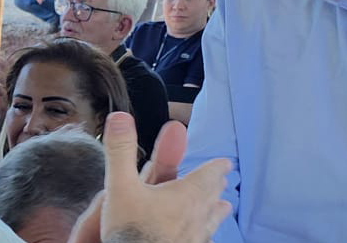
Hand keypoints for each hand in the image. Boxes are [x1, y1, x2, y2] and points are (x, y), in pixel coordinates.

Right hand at [71, 113, 230, 242]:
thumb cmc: (132, 231)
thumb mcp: (120, 186)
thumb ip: (121, 152)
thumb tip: (120, 117)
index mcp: (184, 197)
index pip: (207, 177)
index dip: (216, 167)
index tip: (226, 163)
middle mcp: (196, 219)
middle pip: (211, 199)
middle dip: (215, 187)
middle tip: (223, 182)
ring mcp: (194, 240)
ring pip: (211, 223)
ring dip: (216, 212)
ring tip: (222, 209)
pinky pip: (203, 241)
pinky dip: (206, 234)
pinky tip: (203, 238)